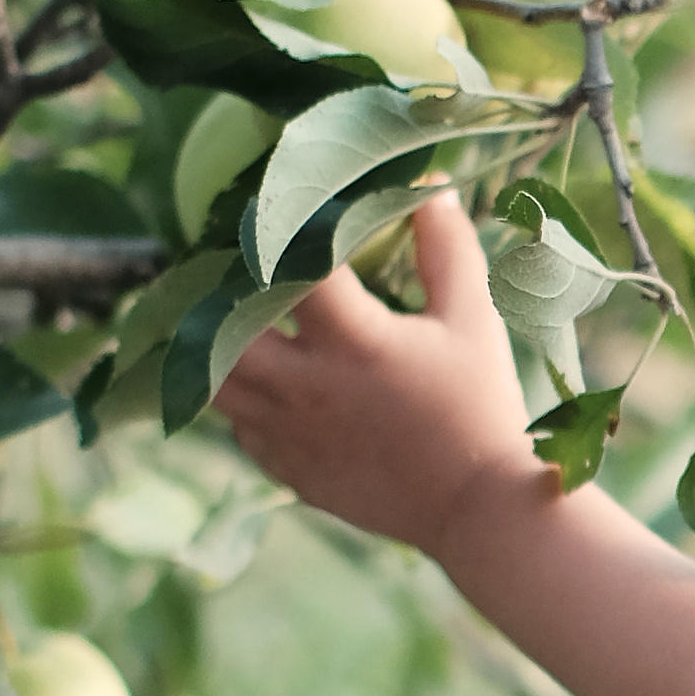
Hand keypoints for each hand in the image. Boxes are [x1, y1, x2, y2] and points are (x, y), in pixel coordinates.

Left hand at [216, 190, 543, 553]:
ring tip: (233, 320)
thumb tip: (430, 187)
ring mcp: (289, 432)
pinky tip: (268, 380)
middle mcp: (306, 386)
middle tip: (234, 269)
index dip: (278, 228)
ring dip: (218, 347)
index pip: (289, 265)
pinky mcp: (288, 469)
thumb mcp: (472, 320)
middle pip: (222, 326)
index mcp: (353, 341)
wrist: (477, 508)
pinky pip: (238, 425)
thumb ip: (446, 249)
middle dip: (223, 292)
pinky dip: (242, 398)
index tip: (278, 211)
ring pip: (213, 380)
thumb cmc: (481, 406)